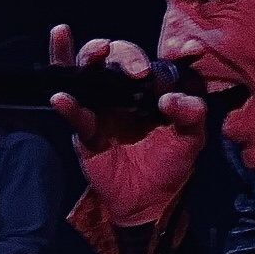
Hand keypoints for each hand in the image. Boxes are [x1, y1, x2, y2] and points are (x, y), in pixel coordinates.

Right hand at [49, 23, 205, 224]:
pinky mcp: (85, 129)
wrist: (149, 201)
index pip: (153, 61)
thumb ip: (191, 115)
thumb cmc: (170, 166)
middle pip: (117, 56)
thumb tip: (171, 98)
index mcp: (152, 89)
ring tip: (95, 52)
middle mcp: (124, 91)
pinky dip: (67, 104)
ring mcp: (101, 107)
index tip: (175, 55)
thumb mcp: (191, 140)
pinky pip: (74, 114)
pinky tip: (63, 98)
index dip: (159, 53)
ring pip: (86, 72)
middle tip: (138, 71)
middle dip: (125, 54)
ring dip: (86, 56)